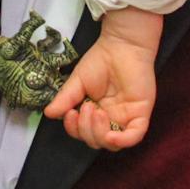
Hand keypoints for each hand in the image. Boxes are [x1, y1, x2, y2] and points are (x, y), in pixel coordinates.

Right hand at [43, 8, 159, 149]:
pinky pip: (134, 136)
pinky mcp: (140, 113)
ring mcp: (126, 117)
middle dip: (85, 129)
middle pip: (96, 141)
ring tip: (95, 110)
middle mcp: (111, 118)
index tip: (70, 113)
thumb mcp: (78, 82)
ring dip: (98, 133)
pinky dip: (122, 141)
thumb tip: (49, 114)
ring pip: (112, 143)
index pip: (83, 133)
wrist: (121, 44)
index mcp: (96, 113)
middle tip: (86, 107)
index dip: (74, 129)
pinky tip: (110, 136)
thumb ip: (65, 99)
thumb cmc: (101, 60)